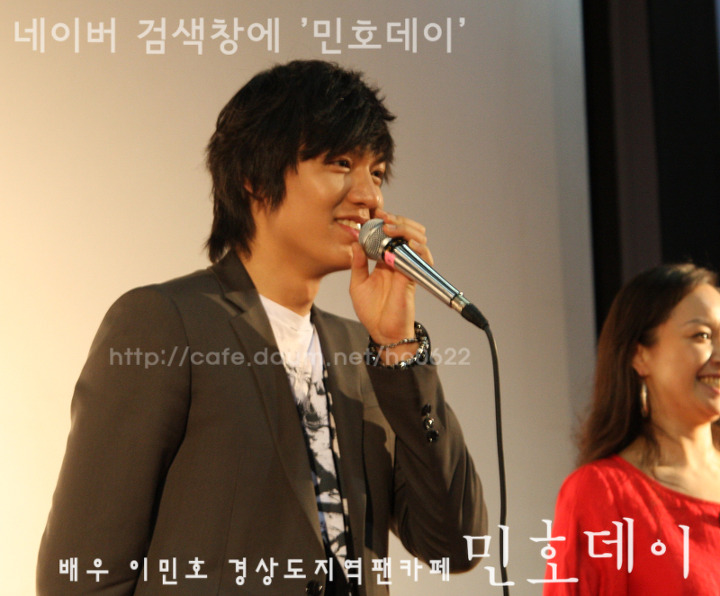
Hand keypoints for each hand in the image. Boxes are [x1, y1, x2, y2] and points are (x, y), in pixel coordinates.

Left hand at [350, 209, 432, 352]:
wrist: (382, 331)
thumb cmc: (371, 311)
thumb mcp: (357, 284)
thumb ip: (357, 264)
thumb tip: (355, 242)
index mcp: (384, 260)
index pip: (389, 234)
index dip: (384, 221)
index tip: (374, 213)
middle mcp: (398, 261)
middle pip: (406, 231)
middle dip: (397, 220)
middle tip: (383, 217)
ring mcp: (407, 267)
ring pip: (417, 239)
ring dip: (406, 228)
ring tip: (391, 227)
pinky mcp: (414, 276)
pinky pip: (422, 257)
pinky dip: (418, 247)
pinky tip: (406, 242)